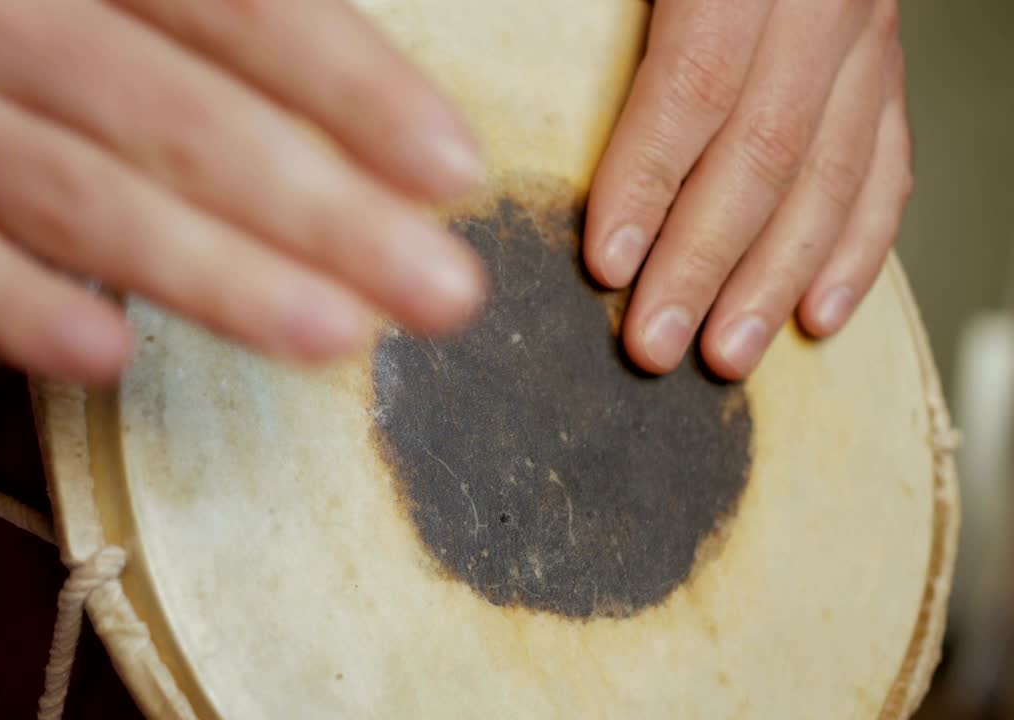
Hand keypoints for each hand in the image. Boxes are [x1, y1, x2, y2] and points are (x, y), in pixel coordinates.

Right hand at [0, 0, 487, 384]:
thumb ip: (209, 6)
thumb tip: (359, 81)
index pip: (237, 4)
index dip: (350, 87)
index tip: (450, 168)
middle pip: (180, 121)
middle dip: (323, 214)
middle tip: (439, 290)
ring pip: (83, 204)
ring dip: (216, 279)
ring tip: (335, 336)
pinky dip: (23, 316)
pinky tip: (112, 360)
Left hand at [583, 0, 912, 379]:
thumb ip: (581, 0)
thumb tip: (481, 72)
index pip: (699, 81)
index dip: (650, 179)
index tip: (608, 262)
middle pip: (765, 148)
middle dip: (706, 259)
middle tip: (656, 342)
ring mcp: (867, 34)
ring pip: (831, 173)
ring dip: (775, 278)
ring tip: (727, 353)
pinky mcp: (884, 67)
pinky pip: (886, 166)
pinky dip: (855, 248)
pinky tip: (820, 314)